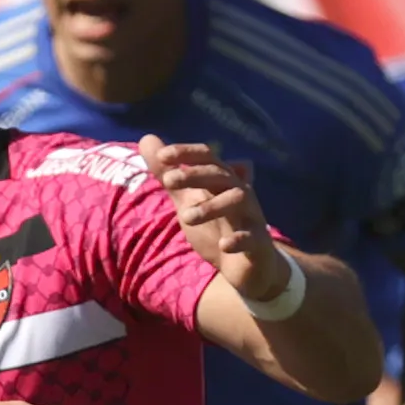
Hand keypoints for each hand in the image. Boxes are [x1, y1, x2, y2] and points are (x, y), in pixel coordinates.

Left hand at [141, 135, 289, 300]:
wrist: (244, 265)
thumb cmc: (216, 227)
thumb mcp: (187, 200)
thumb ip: (168, 174)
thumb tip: (146, 139)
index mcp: (221, 181)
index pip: (208, 157)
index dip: (187, 153)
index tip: (162, 155)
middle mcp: (239, 193)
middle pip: (222, 175)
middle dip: (196, 175)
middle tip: (168, 181)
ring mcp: (251, 217)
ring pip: (239, 200)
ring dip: (213, 206)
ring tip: (185, 217)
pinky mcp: (259, 243)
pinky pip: (253, 238)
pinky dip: (240, 240)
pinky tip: (224, 244)